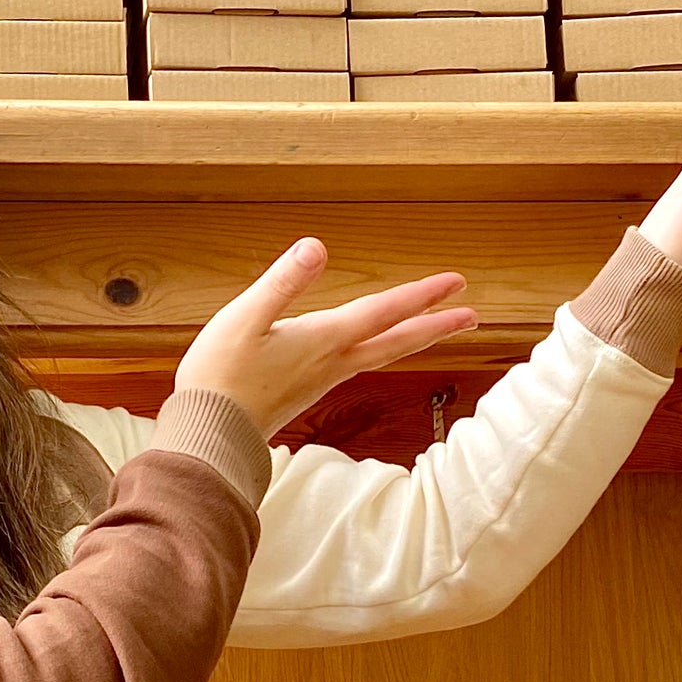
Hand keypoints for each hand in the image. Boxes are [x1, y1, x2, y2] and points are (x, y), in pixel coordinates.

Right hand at [175, 238, 476, 437]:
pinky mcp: (309, 389)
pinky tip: (375, 348)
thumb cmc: (220, 376)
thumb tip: (316, 247)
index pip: (382, 312)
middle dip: (435, 326)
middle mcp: (333, 361)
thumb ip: (282, 282)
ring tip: (438, 329)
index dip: (421, 295)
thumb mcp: (245, 318)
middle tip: (471, 315)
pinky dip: (383, 351)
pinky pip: (360, 364)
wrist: (210, 435)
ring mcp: (323, 378)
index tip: (457, 282)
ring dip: (414, 340)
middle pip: (396, 342)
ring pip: (382, 355)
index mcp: (323, 339)